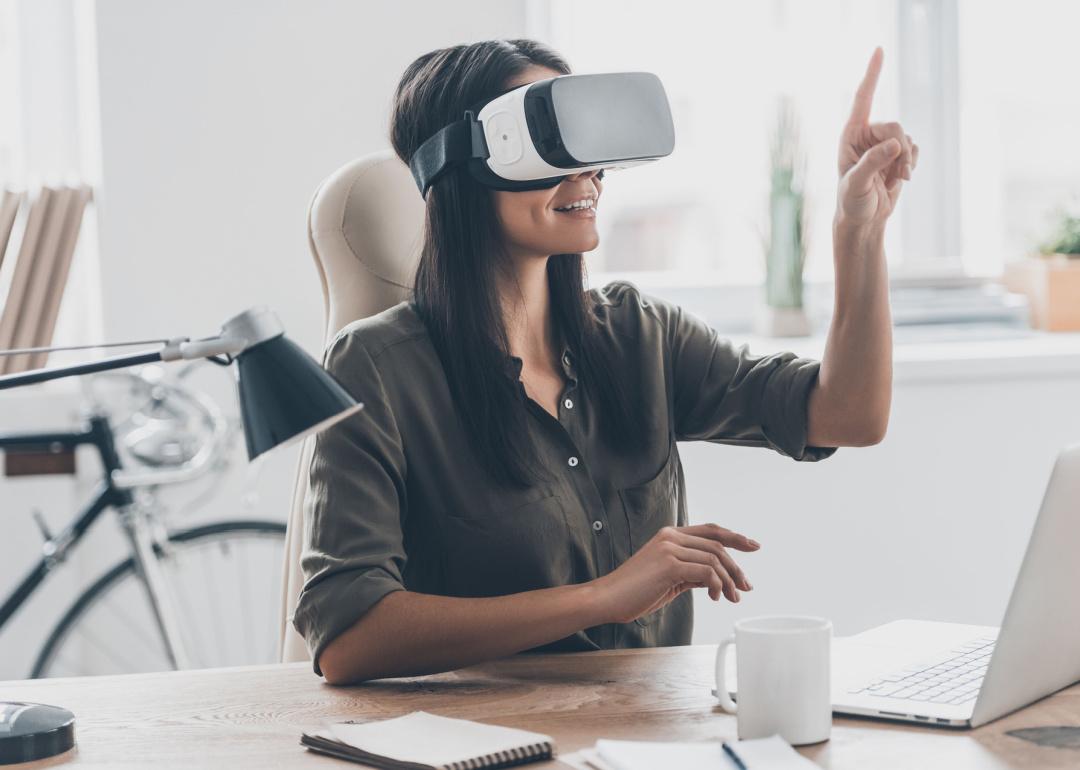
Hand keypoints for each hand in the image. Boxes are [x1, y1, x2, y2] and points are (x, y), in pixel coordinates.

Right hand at [592, 524, 759, 623]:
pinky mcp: (669, 564)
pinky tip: (714, 597)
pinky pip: (706, 572)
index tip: (752, 545)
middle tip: (746, 586)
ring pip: (714, 559)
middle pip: (717, 544)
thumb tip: (714, 578)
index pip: (710, 530)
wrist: (607, 598)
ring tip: (732, 597)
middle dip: (737, 566)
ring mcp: (670, 548)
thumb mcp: (668, 580)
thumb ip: (690, 573)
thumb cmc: (634, 592)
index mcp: (669, 535)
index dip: (734, 536)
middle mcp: (670, 537)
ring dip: (729, 581)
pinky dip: (716, 585)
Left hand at [836, 47, 918, 232]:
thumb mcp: (856, 185)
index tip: (880, 49)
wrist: (863, 220)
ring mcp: (883, 144)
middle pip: (896, 126)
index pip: (863, 98)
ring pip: (907, 139)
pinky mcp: (897, 155)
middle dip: (900, 150)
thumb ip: (873, 163)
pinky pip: (914, 149)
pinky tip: (900, 178)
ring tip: (894, 181)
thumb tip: (895, 144)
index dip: (872, 74)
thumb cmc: (852, 203)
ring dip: (906, 161)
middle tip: (899, 173)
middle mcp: (866, 135)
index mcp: (850, 135)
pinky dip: (911, 164)